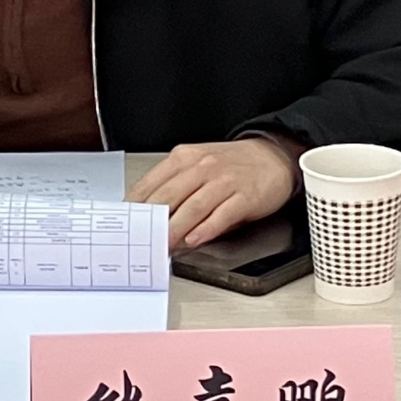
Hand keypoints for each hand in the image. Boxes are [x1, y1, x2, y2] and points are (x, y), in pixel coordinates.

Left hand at [127, 139, 298, 250]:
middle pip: (170, 195)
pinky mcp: (245, 197)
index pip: (153, 182)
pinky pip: (221, 214)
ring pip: (193, 207)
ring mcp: (224, 181)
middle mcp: (203, 167)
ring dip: (176, 229)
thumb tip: (150, 212)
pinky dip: (206, 229)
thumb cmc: (232, 164)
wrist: (273, 156)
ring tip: (165, 244)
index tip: (127, 221)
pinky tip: (195, 239)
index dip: (137, 204)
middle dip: (153, 220)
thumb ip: (176, 184)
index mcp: (185, 158)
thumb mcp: (198, 164)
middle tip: (142, 239)